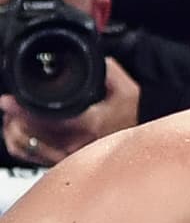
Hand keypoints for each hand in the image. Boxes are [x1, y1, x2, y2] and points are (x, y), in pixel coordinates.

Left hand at [1, 56, 138, 165]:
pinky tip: (20, 133)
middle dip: (16, 116)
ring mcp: (69, 158)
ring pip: (29, 147)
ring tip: (14, 117)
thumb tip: (91, 58)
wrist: (145, 145)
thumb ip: (107, 70)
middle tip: (10, 104)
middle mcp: (76, 145)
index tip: (9, 101)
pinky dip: (21, 145)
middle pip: (31, 134)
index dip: (22, 109)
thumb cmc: (135, 120)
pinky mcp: (65, 164)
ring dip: (15, 131)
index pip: (46, 119)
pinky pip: (33, 158)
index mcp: (88, 125)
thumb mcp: (127, 89)